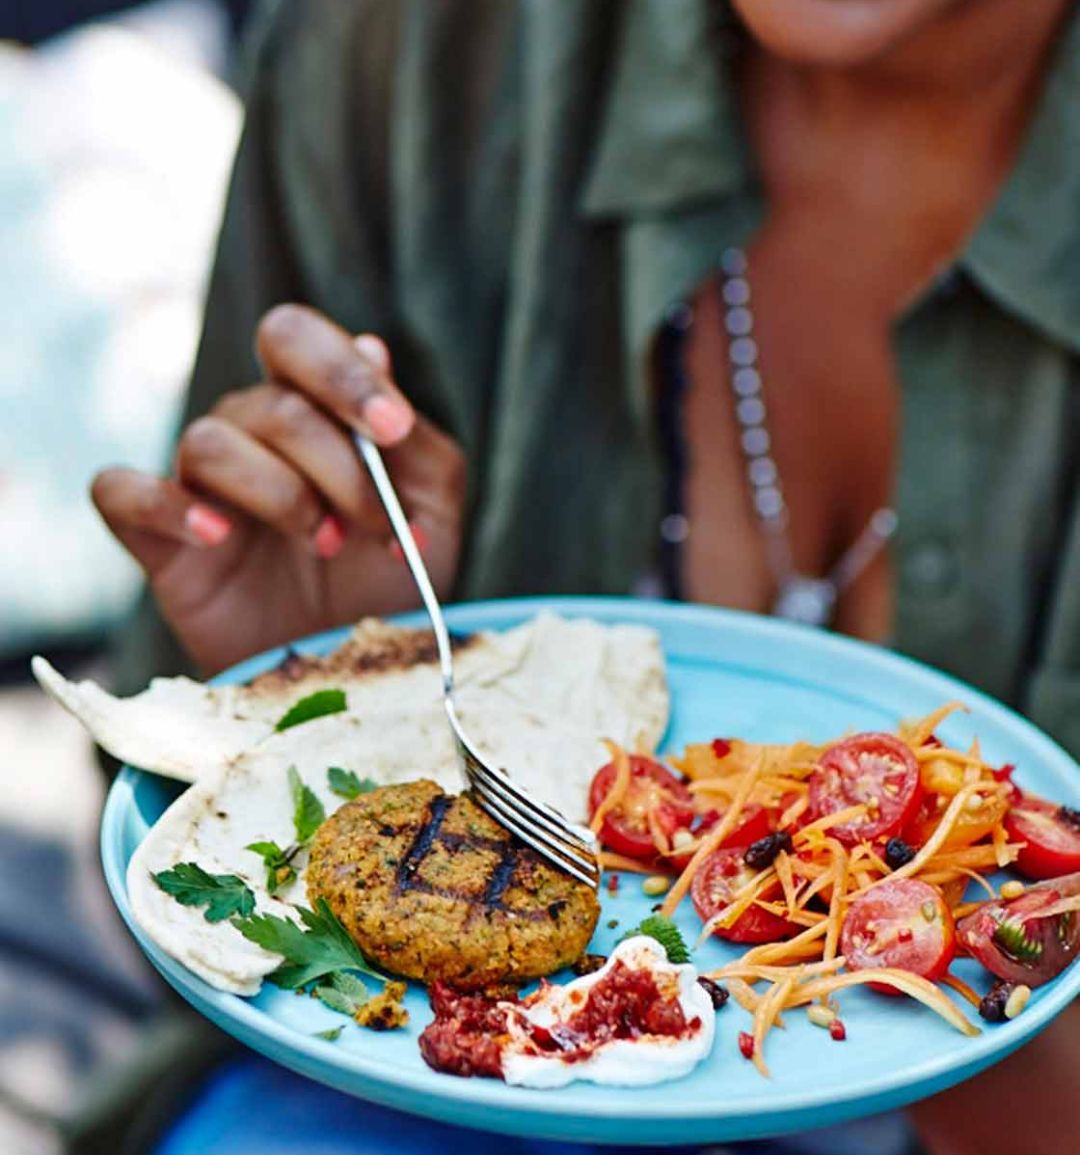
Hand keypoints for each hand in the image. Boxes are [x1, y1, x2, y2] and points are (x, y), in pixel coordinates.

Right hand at [92, 305, 466, 673]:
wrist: (348, 667)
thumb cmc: (389, 582)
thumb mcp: (433, 512)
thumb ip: (416, 440)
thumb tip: (370, 348)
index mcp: (311, 409)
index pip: (293, 338)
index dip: (341, 371)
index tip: (391, 429)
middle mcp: (249, 434)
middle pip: (270, 403)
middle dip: (336, 464)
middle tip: (375, 527)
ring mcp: (199, 484)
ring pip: (209, 442)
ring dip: (281, 494)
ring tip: (327, 545)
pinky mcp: (156, 539)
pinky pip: (119, 491)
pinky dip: (166, 505)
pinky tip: (218, 535)